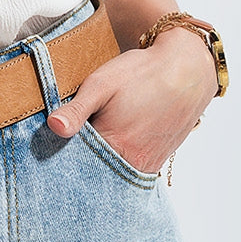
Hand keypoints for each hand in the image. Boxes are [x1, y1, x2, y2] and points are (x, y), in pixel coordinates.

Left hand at [46, 26, 216, 174]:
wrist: (187, 70)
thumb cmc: (142, 74)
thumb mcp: (102, 84)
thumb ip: (77, 109)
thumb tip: (53, 126)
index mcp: (113, 145)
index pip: (74, 159)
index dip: (61, 149)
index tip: (55, 138)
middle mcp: (131, 162)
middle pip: (93, 169)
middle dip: (80, 158)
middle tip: (78, 134)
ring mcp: (146, 165)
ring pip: (111, 171)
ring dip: (99, 160)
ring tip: (98, 136)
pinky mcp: (156, 162)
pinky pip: (128, 170)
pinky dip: (117, 161)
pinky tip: (115, 142)